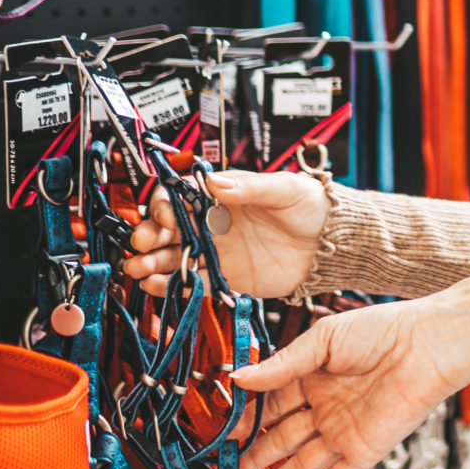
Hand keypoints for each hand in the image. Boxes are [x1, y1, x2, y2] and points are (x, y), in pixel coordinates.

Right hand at [125, 169, 326, 297]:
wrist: (333, 245)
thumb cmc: (313, 207)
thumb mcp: (285, 189)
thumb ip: (251, 187)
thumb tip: (216, 182)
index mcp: (224, 197)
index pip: (181, 196)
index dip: (165, 204)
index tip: (163, 215)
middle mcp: (214, 223)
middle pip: (170, 228)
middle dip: (150, 234)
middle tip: (142, 243)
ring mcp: (218, 251)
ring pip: (174, 256)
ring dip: (151, 261)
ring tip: (136, 268)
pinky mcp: (226, 276)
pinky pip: (192, 281)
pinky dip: (171, 285)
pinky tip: (155, 286)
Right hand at [231, 294, 469, 468]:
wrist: (429, 344)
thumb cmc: (385, 330)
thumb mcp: (324, 340)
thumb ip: (282, 365)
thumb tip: (239, 379)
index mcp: (313, 378)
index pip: (270, 406)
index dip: (245, 422)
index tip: (221, 437)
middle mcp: (326, 408)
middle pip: (281, 440)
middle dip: (253, 459)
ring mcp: (344, 431)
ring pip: (302, 466)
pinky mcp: (365, 450)